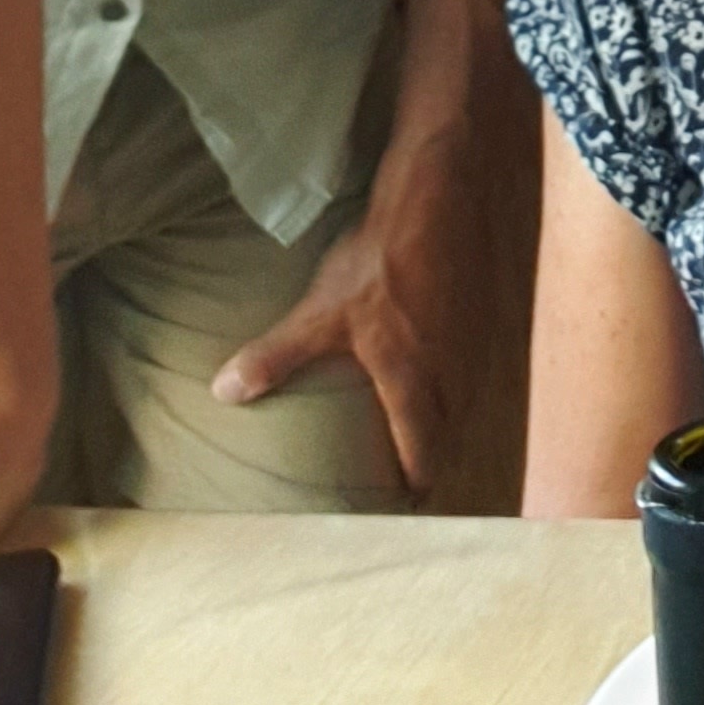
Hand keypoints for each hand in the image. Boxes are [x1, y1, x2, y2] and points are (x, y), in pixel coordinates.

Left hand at [212, 148, 477, 493]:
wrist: (436, 200)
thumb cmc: (378, 262)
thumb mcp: (319, 313)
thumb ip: (275, 357)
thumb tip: (223, 392)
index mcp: (414, 385)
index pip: (424, 457)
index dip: (413, 486)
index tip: (400, 504)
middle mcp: (452, 374)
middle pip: (449, 435)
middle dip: (429, 457)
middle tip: (403, 471)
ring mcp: (472, 343)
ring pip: (463, 400)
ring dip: (444, 418)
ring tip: (418, 425)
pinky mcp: (480, 314)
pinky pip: (471, 364)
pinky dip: (454, 378)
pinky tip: (435, 364)